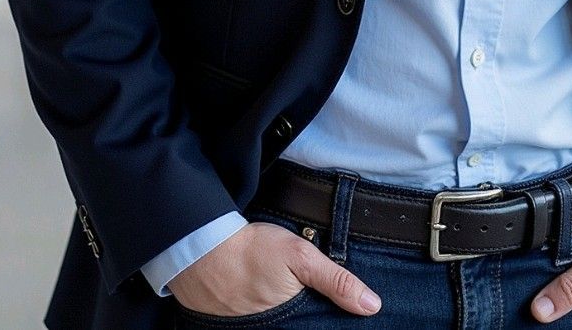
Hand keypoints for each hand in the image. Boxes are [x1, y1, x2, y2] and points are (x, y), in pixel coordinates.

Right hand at [167, 221, 382, 316]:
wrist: (199, 249)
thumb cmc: (251, 251)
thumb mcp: (300, 257)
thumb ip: (337, 281)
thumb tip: (372, 306)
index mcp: (292, 326)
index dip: (333, 323)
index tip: (347, 317)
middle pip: (304, 329)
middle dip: (312, 320)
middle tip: (309, 299)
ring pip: (286, 327)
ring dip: (294, 319)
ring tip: (293, 299)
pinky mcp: (236, 328)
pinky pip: (264, 326)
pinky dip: (274, 318)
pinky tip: (274, 301)